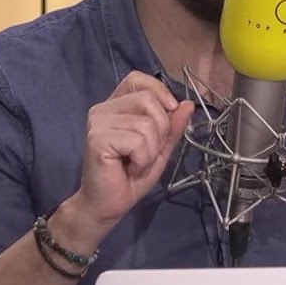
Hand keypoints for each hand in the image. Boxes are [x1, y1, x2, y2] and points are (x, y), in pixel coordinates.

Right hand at [71, 71, 193, 228]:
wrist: (108, 205)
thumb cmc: (130, 177)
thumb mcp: (159, 148)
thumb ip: (172, 126)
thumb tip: (188, 104)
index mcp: (116, 106)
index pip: (137, 79)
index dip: (158, 91)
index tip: (170, 110)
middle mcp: (103, 109)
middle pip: (148, 100)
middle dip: (161, 130)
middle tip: (148, 152)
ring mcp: (98, 122)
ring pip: (146, 124)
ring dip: (151, 150)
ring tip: (137, 163)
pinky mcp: (97, 139)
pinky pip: (137, 141)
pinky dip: (142, 159)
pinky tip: (130, 168)